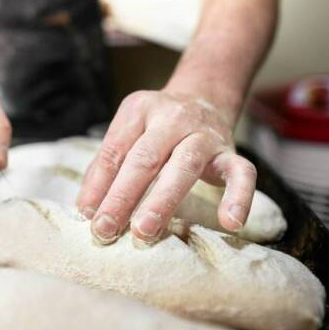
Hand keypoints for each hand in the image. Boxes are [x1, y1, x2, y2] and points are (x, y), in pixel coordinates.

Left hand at [76, 90, 255, 243]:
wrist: (203, 98)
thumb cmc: (155, 128)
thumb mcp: (129, 132)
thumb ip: (107, 166)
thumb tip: (87, 209)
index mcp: (138, 109)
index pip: (114, 149)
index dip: (98, 184)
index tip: (87, 215)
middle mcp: (171, 117)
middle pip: (144, 157)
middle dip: (122, 196)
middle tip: (105, 229)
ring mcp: (203, 134)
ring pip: (184, 166)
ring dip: (161, 201)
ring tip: (144, 231)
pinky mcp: (230, 151)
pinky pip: (241, 173)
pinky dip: (239, 197)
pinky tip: (230, 223)